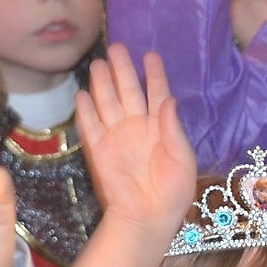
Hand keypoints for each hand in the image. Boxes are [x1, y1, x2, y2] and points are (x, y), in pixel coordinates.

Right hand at [76, 45, 198, 233]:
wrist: (148, 219)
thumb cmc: (173, 193)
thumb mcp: (183, 161)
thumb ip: (174, 130)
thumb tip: (170, 99)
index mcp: (162, 128)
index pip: (157, 94)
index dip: (154, 75)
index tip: (151, 55)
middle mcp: (138, 128)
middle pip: (128, 92)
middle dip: (123, 70)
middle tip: (117, 47)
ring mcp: (117, 138)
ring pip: (107, 103)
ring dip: (103, 83)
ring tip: (99, 63)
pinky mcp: (99, 151)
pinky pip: (90, 126)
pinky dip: (85, 110)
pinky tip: (83, 93)